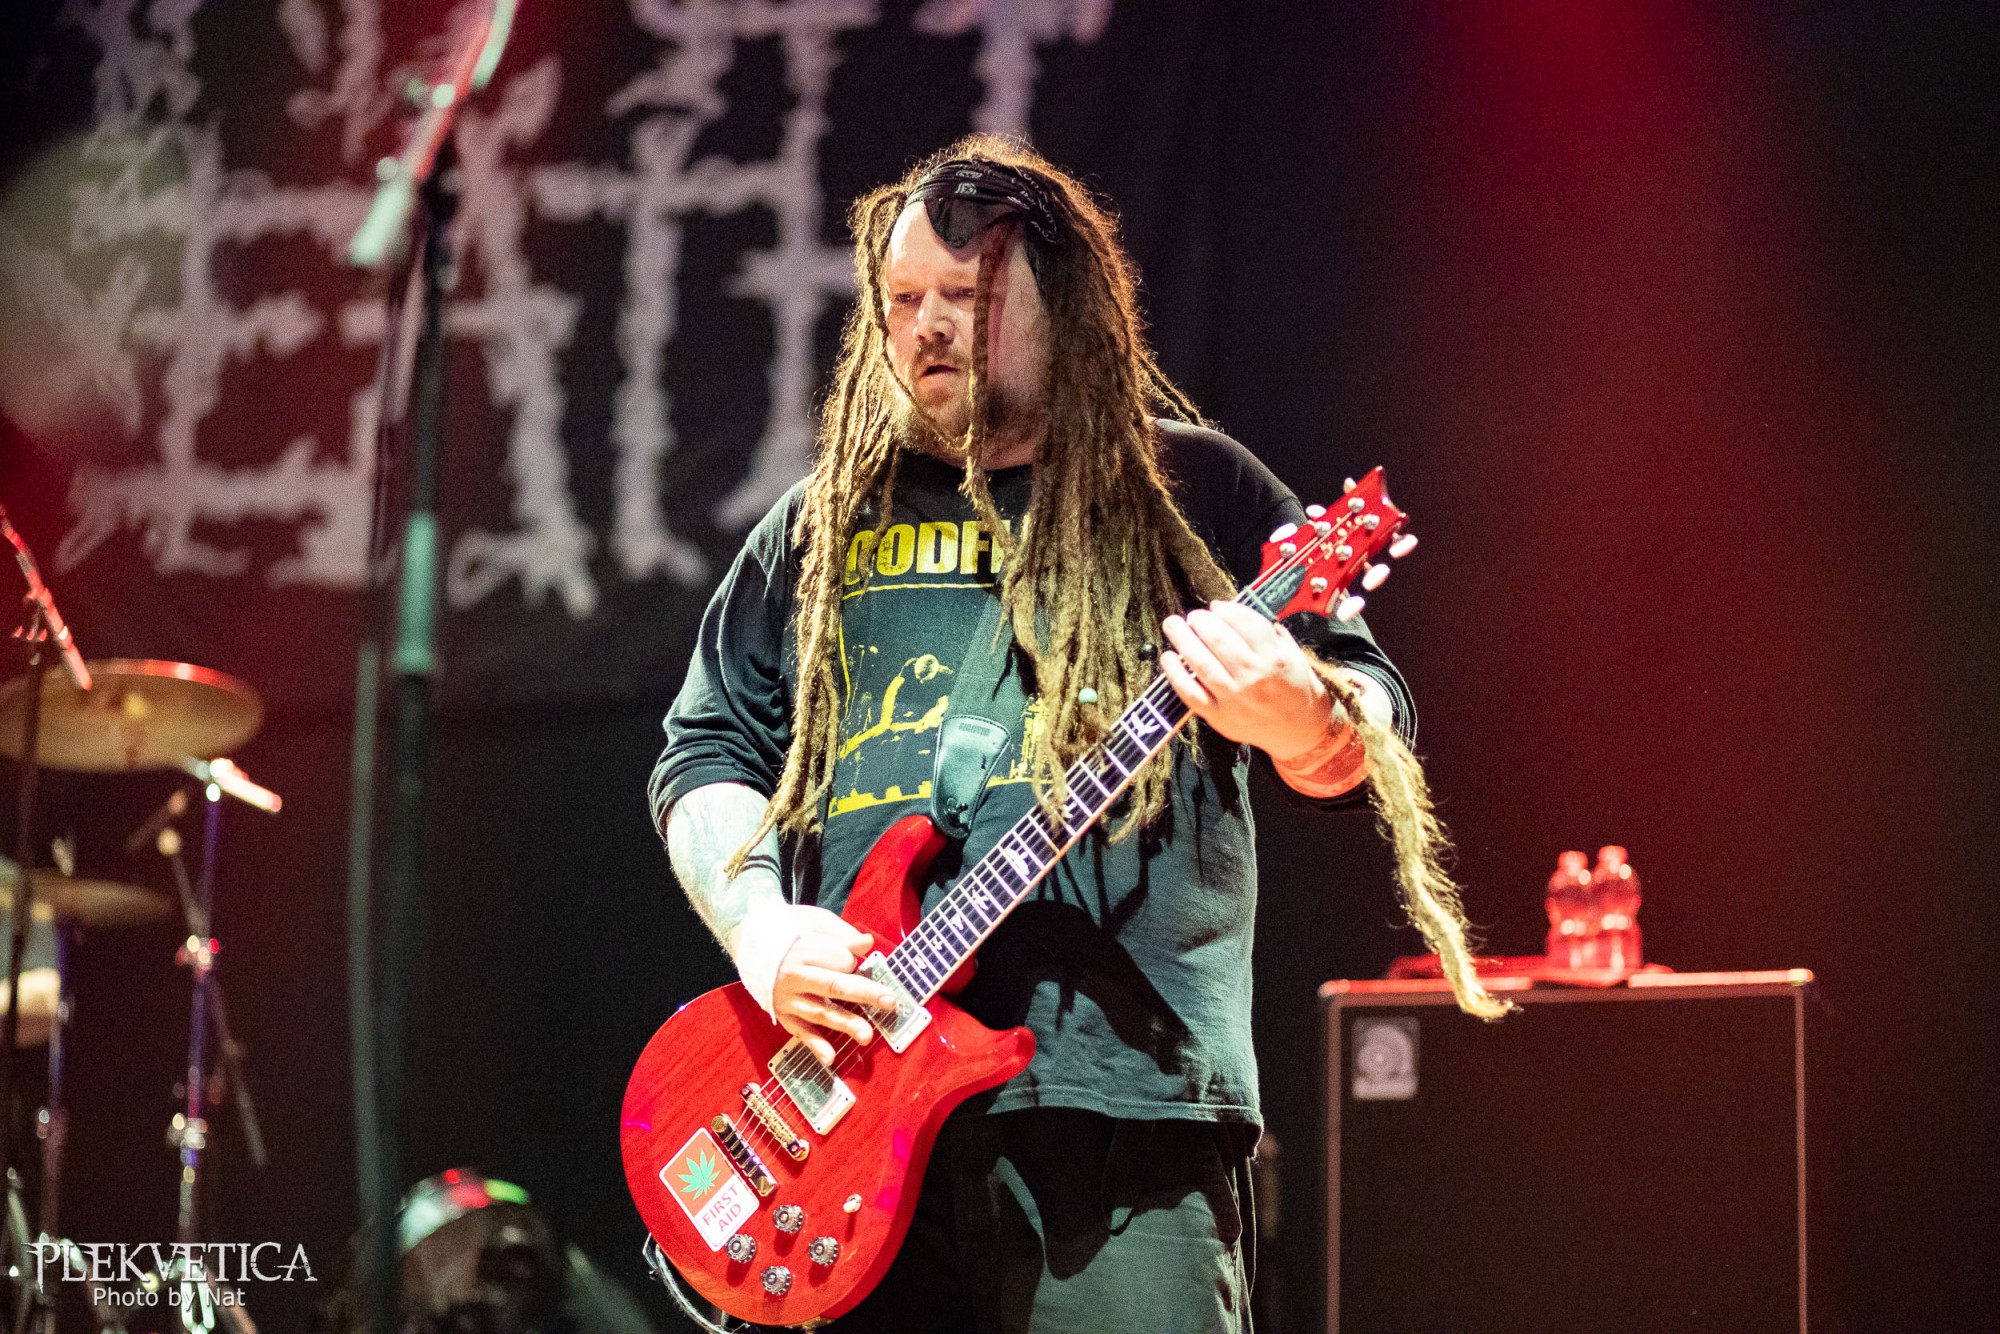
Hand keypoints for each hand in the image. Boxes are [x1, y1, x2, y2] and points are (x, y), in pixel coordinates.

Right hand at [729, 902, 898, 1064]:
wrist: (750, 939)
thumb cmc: (789, 929)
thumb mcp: (814, 920)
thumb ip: (842, 933)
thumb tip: (868, 944)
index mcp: (803, 950)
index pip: (840, 960)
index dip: (853, 961)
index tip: (855, 960)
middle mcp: (793, 976)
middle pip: (834, 986)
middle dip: (864, 994)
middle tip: (890, 1001)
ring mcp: (787, 998)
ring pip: (820, 1012)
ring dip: (844, 1024)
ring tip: (867, 1035)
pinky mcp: (783, 1014)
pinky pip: (800, 1032)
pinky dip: (815, 1046)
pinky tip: (830, 1058)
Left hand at [1159, 600, 1334, 762]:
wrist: (1299, 729)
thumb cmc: (1293, 686)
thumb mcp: (1291, 653)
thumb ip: (1266, 631)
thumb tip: (1231, 609)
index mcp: (1273, 658)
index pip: (1243, 623)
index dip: (1225, 610)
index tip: (1215, 607)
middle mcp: (1254, 677)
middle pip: (1218, 639)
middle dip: (1200, 621)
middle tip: (1193, 616)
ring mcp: (1235, 698)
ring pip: (1201, 663)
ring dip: (1182, 640)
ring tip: (1173, 625)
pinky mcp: (1219, 716)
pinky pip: (1191, 693)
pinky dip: (1175, 674)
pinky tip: (1168, 658)